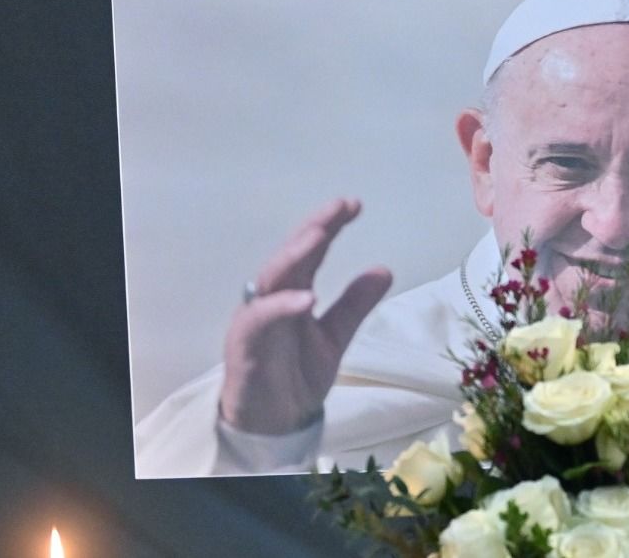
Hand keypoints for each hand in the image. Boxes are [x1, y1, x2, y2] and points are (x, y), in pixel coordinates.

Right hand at [218, 197, 393, 434]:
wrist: (272, 424)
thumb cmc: (295, 375)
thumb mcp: (335, 336)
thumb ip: (354, 304)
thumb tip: (384, 269)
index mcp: (292, 292)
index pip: (311, 252)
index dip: (329, 226)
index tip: (353, 204)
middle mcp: (271, 298)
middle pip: (290, 255)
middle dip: (314, 228)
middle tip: (340, 206)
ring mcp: (256, 319)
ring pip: (271, 278)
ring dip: (294, 255)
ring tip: (320, 235)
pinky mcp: (244, 345)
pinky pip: (260, 321)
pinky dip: (281, 306)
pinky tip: (306, 297)